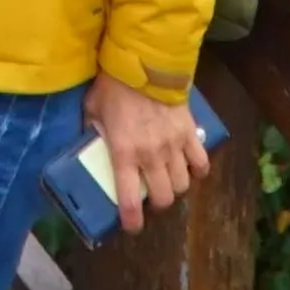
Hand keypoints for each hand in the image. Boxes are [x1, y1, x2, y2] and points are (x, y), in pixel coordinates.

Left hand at [87, 73, 203, 223]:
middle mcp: (151, 156)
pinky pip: (201, 163)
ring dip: (176, 188)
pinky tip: (190, 167)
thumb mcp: (92, 110)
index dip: (132, 220)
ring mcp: (174, 146)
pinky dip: (198, 170)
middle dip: (158, 204)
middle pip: (164, 197)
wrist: (145, 63)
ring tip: (168, 181)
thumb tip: (88, 141)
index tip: (133, 226)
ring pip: (183, 185)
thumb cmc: (114, 87)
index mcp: (124, 154)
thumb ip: (92, 130)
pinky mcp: (190, 133)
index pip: (129, 200)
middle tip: (151, 196)